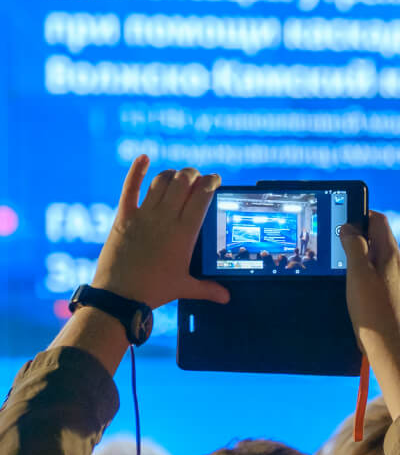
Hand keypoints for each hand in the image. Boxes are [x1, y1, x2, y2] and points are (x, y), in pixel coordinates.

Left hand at [92, 156, 229, 308]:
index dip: (211, 182)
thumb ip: (208, 289)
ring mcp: (144, 215)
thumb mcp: (185, 287)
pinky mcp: (124, 217)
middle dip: (193, 174)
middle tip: (197, 178)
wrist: (119, 294)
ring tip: (178, 176)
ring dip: (172, 174)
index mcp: (185, 232)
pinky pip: (130, 188)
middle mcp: (166, 218)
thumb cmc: (155, 290)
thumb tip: (226, 297)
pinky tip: (142, 158)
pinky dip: (136, 171)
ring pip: (161, 181)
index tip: (215, 180)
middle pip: (183, 182)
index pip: (202, 196)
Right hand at [339, 211, 399, 356]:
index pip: (379, 220)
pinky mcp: (386, 290)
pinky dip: (359, 266)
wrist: (385, 342)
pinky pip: (373, 269)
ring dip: (357, 250)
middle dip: (356, 232)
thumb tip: (348, 227)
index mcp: (390, 253)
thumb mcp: (358, 271)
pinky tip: (347, 276)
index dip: (361, 214)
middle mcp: (394, 262)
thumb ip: (354, 246)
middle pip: (376, 235)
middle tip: (335, 238)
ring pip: (373, 253)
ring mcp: (392, 276)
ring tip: (338, 256)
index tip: (341, 217)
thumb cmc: (371, 307)